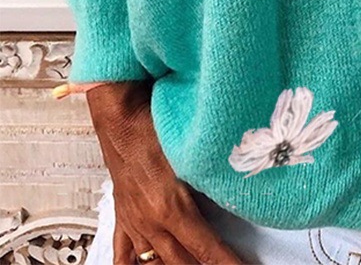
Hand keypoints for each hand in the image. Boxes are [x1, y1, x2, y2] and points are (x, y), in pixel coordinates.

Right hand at [86, 80, 243, 263]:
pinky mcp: (123, 216)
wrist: (120, 116)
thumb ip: (209, 178)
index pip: (206, 248)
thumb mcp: (189, 154)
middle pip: (182, 262)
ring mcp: (134, 222)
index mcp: (170, 208)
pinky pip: (124, 254)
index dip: (226, 263)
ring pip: (156, 263)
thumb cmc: (153, 124)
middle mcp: (151, 222)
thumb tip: (234, 191)